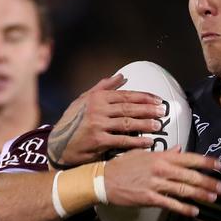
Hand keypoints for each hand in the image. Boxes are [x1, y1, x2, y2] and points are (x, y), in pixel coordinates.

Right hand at [47, 74, 164, 166]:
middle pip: (129, 108)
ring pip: (127, 123)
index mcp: (97, 98)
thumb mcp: (83, 100)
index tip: (157, 100)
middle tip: (162, 111)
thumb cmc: (72, 121)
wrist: (57, 144)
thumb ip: (103, 87)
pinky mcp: (98, 141)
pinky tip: (148, 142)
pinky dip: (137, 142)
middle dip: (148, 109)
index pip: (125, 95)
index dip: (144, 97)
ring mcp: (98, 125)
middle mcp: (97, 109)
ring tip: (158, 126)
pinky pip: (122, 141)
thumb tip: (120, 76)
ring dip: (145, 125)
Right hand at [104, 148, 220, 215]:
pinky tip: (194, 211)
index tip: (220, 165)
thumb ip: (165, 152)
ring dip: (200, 194)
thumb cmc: (123, 165)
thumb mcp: (144, 153)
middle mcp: (161, 168)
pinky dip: (184, 208)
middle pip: (190, 175)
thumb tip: (180, 149)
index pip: (189, 157)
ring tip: (212, 198)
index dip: (206, 162)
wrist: (104, 179)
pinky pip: (171, 203)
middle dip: (208, 181)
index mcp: (161, 156)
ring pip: (183, 189)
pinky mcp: (149, 198)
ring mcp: (156, 183)